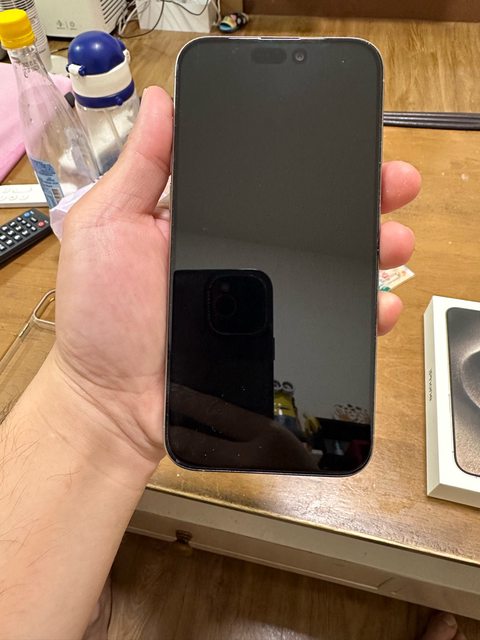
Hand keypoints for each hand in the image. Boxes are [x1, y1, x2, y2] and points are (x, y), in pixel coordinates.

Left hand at [51, 86, 419, 468]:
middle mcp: (240, 256)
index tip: (341, 140)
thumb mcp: (107, 228)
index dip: (305, 160)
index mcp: (204, 221)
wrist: (115, 403)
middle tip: (392, 183)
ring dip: (370, 249)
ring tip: (394, 239)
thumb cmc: (102, 317)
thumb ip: (137, 169)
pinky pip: (329, 321)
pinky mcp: (276, 341)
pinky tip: (379, 301)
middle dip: (357, 198)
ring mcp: (262, 300)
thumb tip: (161, 102)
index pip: (264, 181)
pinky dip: (362, 312)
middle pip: (309, 221)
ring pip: (328, 268)